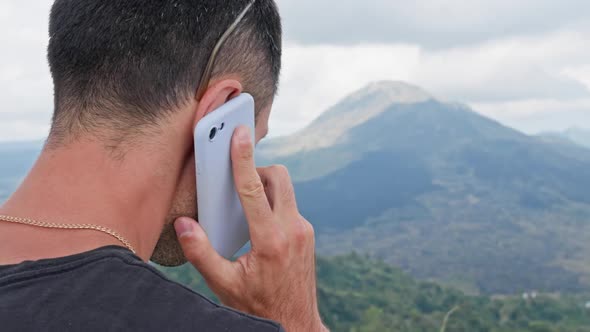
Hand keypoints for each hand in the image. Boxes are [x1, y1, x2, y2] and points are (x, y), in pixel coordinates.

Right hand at [174, 126, 327, 331]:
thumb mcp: (223, 285)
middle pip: (278, 177)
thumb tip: (183, 224)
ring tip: (244, 207)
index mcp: (270, 240)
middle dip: (257, 170)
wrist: (295, 322)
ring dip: (265, 187)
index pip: (254, 189)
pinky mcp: (307, 233)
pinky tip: (258, 225)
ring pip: (285, 190)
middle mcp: (293, 230)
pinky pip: (289, 205)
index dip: (243, 158)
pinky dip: (272, 204)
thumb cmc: (257, 306)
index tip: (239, 134)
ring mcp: (304, 230)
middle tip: (237, 183)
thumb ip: (200, 253)